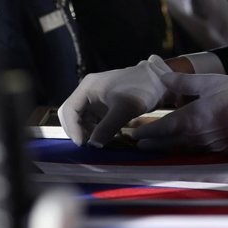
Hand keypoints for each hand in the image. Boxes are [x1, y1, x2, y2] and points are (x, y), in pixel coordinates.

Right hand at [58, 55, 172, 146]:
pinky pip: (91, 119)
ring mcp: (95, 97)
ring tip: (96, 143)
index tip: (83, 144)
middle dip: (75, 131)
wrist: (159, 81)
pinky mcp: (103, 104)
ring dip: (84, 131)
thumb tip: (93, 144)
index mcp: (87, 87)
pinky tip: (103, 137)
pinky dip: (93, 130)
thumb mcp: (124, 109)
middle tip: (87, 145)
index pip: (68, 110)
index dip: (72, 129)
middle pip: (70, 114)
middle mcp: (87, 91)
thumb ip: (107, 127)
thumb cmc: (141, 90)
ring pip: (80, 118)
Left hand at [130, 72, 227, 151]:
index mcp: (189, 119)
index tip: (132, 132)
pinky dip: (182, 149)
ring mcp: (207, 145)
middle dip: (151, 144)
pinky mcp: (219, 149)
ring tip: (154, 146)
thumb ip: (183, 81)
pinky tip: (182, 146)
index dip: (145, 132)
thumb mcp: (209, 82)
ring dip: (165, 148)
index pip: (160, 129)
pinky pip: (194, 151)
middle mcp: (195, 136)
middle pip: (166, 143)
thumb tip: (162, 77)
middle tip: (137, 144)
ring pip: (179, 149)